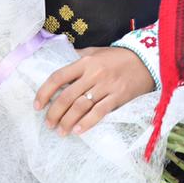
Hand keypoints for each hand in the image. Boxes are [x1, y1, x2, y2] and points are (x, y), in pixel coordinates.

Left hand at [33, 47, 153, 135]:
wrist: (146, 61)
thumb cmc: (118, 57)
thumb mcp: (96, 51)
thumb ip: (77, 56)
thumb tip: (58, 60)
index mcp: (85, 61)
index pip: (58, 77)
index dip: (45, 92)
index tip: (37, 105)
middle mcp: (93, 74)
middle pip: (67, 96)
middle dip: (54, 113)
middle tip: (48, 124)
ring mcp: (106, 86)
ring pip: (80, 107)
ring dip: (67, 121)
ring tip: (60, 131)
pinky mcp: (118, 97)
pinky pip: (99, 112)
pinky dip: (86, 123)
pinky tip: (77, 130)